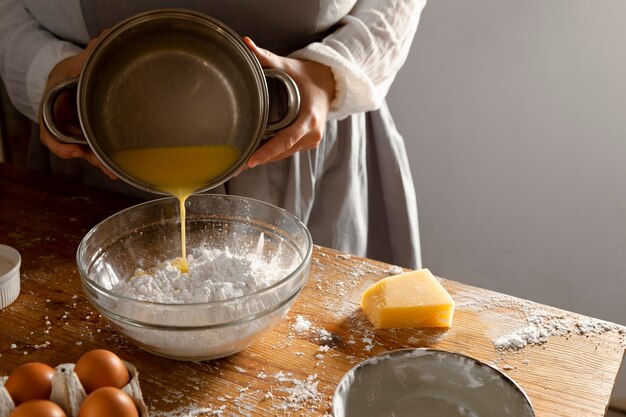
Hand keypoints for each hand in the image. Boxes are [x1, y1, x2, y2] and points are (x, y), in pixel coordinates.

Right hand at [38, 35, 116, 178]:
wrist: (68, 80)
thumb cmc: (65, 75)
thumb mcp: (72, 65)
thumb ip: (86, 57)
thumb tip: (104, 38)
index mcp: (51, 113)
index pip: (50, 136)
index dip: (61, 146)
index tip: (74, 150)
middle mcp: (62, 127)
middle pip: (72, 148)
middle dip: (87, 157)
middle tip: (101, 163)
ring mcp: (75, 133)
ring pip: (85, 152)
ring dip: (99, 161)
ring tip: (113, 171)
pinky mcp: (89, 136)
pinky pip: (95, 149)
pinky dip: (105, 157)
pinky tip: (119, 167)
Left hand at [243, 37, 335, 167]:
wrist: (330, 83)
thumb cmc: (308, 75)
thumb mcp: (288, 66)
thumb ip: (267, 58)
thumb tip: (246, 44)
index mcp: (309, 118)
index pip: (285, 141)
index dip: (267, 152)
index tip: (251, 161)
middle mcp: (313, 134)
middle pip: (282, 151)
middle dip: (260, 158)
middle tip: (237, 165)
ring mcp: (312, 141)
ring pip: (284, 154)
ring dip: (265, 157)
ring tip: (242, 162)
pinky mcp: (309, 143)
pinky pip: (288, 151)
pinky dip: (274, 152)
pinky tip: (256, 153)